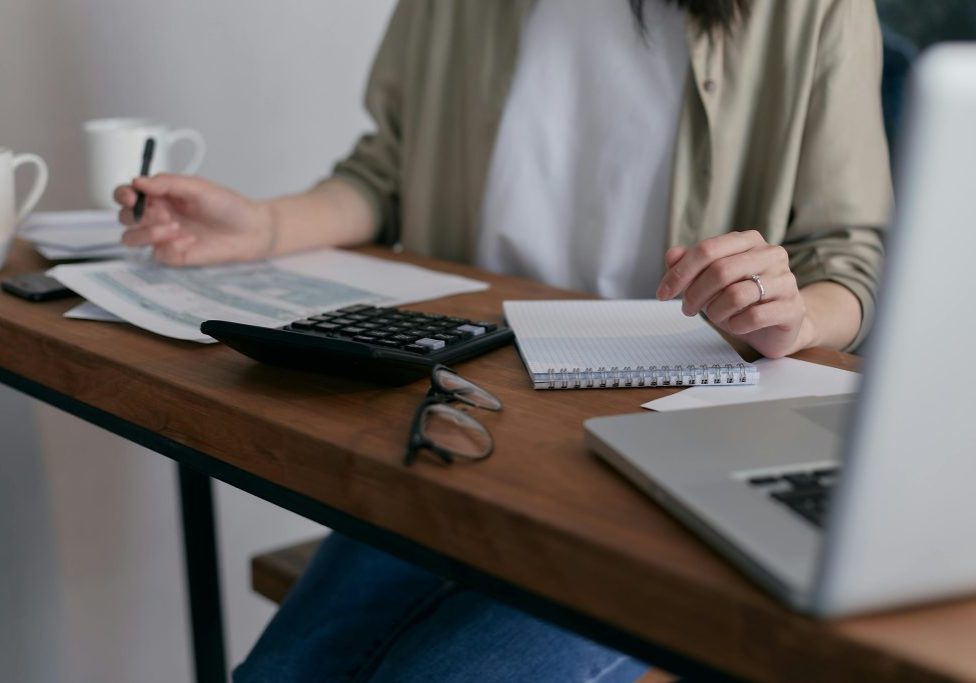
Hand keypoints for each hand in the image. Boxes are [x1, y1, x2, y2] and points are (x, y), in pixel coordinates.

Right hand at [115, 174, 275, 265]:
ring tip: (174, 226)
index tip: (132, 196)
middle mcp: (157, 215)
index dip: (123, 195)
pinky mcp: (173, 255)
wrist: (251, 230)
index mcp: (160, 195)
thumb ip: (167, 182)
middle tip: (164, 213)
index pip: (126, 194)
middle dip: (137, 215)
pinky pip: (157, 254)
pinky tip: (190, 241)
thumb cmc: (228, 206)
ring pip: (131, 238)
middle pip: (124, 217)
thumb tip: (138, 181)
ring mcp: (163, 237)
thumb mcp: (198, 187)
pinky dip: (170, 247)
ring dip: (147, 233)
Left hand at [656, 231, 815, 357]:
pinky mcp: (792, 308)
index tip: (662, 293)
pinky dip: (736, 325)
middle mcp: (771, 254)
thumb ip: (691, 265)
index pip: (707, 250)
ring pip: (736, 295)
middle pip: (720, 271)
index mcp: (749, 241)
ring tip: (716, 317)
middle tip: (688, 309)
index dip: (680, 273)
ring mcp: (785, 280)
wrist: (778, 326)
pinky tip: (736, 325)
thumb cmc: (741, 299)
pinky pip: (754, 316)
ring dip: (716, 312)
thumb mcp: (711, 281)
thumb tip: (672, 255)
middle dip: (695, 294)